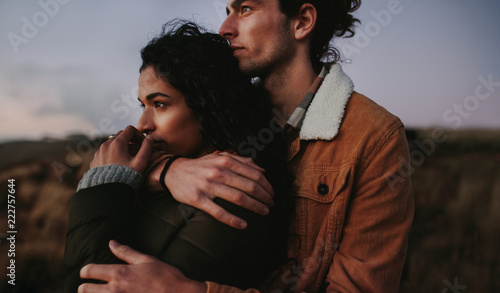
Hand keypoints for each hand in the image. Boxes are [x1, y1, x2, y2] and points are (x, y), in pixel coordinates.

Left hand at [78, 240, 206, 292]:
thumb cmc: (165, 277)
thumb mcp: (146, 260)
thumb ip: (126, 252)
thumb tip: (112, 243)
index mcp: (119, 273)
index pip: (89, 271)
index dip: (85, 271)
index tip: (87, 273)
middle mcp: (114, 290)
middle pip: (84, 290)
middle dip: (86, 287)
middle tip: (93, 286)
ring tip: (103, 292)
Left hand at [90, 126, 152, 173]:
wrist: (108, 192)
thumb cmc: (126, 177)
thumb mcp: (140, 163)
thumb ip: (147, 148)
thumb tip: (149, 139)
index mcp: (118, 143)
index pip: (130, 129)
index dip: (139, 134)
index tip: (142, 143)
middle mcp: (106, 145)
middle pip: (120, 135)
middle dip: (130, 140)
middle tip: (137, 150)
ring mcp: (99, 152)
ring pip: (112, 143)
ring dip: (121, 146)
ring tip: (128, 158)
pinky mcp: (95, 160)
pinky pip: (105, 151)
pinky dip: (113, 153)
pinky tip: (118, 164)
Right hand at [156, 152, 273, 228]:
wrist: (174, 172)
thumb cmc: (201, 166)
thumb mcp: (219, 157)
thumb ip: (241, 161)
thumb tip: (262, 169)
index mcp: (226, 161)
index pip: (254, 174)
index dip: (267, 185)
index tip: (272, 193)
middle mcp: (218, 172)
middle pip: (249, 186)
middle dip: (265, 197)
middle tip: (271, 204)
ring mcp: (208, 186)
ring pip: (238, 198)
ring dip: (255, 207)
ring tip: (264, 212)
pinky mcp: (198, 200)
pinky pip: (219, 212)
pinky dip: (233, 220)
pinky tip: (243, 225)